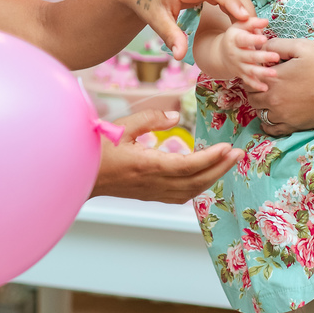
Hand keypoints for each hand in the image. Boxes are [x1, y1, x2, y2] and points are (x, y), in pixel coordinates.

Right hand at [92, 109, 242, 203]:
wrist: (75, 176)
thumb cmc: (93, 149)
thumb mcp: (120, 127)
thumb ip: (149, 120)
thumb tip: (175, 117)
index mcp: (147, 165)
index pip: (188, 165)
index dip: (211, 158)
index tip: (227, 148)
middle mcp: (152, 183)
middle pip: (195, 181)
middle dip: (220, 168)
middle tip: (238, 154)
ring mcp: (150, 192)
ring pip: (190, 191)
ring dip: (211, 178)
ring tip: (227, 163)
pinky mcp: (148, 194)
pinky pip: (179, 195)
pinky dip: (196, 186)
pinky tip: (203, 176)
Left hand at [121, 0, 253, 59]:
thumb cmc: (149, 4)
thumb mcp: (157, 20)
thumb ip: (170, 36)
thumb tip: (179, 56)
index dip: (232, 3)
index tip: (244, 18)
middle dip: (245, 7)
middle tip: (257, 29)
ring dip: (244, 7)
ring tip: (255, 29)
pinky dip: (237, 7)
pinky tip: (243, 24)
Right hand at [216, 18, 278, 90]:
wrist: (222, 53)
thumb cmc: (237, 35)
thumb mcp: (241, 25)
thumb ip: (253, 23)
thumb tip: (266, 21)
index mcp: (234, 39)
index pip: (243, 40)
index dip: (253, 39)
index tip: (264, 38)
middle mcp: (235, 54)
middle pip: (249, 56)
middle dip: (262, 57)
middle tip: (276, 57)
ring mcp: (238, 65)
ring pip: (249, 70)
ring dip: (262, 73)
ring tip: (274, 74)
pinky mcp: (241, 74)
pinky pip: (248, 81)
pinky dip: (256, 85)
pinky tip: (265, 88)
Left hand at [248, 38, 313, 134]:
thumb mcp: (303, 46)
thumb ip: (278, 45)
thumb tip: (262, 47)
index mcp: (272, 79)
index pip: (249, 77)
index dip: (254, 71)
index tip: (264, 68)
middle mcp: (273, 100)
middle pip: (251, 96)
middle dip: (255, 88)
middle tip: (268, 82)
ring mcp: (282, 115)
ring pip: (259, 112)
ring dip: (262, 105)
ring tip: (274, 96)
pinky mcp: (293, 126)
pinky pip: (271, 129)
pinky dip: (268, 122)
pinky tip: (275, 113)